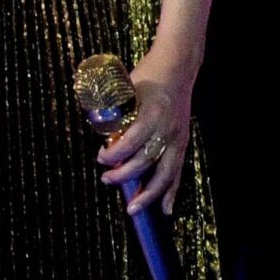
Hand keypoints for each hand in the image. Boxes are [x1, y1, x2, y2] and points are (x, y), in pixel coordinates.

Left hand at [99, 57, 195, 215]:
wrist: (177, 69)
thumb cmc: (145, 77)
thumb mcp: (124, 88)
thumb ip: (111, 110)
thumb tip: (97, 133)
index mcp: (151, 114)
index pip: (132, 142)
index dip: (115, 154)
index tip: (101, 158)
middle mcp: (167, 129)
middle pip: (147, 161)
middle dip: (126, 175)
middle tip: (106, 180)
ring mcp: (178, 138)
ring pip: (165, 173)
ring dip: (149, 194)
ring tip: (133, 209)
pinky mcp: (183, 143)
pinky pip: (177, 172)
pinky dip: (171, 192)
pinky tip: (165, 210)